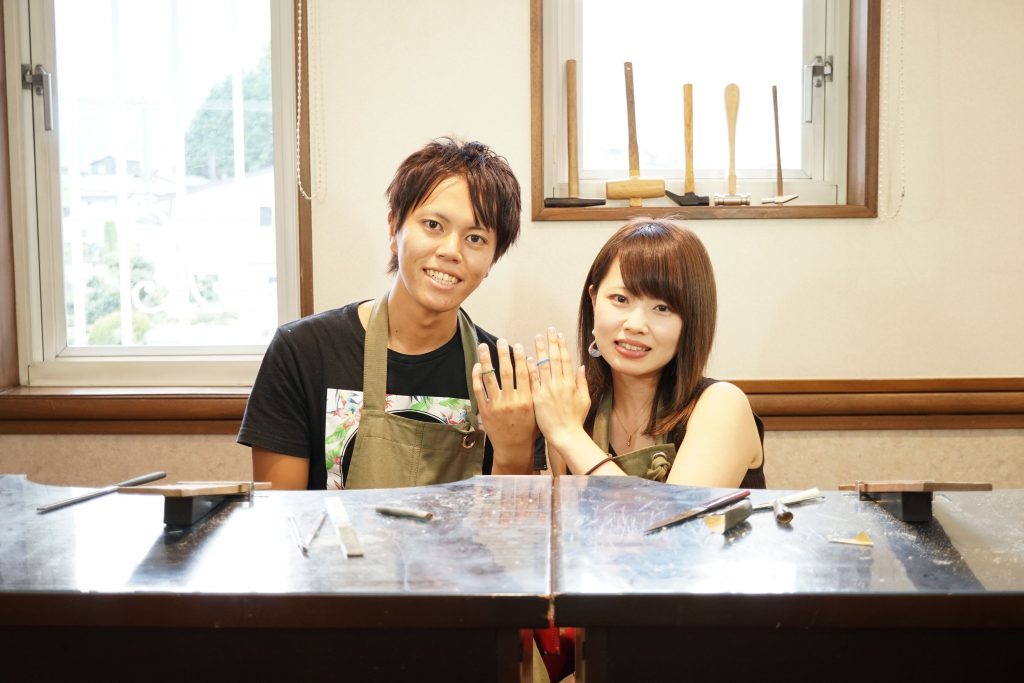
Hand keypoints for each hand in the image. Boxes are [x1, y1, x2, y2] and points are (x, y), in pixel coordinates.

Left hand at [472, 340, 536, 472]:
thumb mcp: (538, 409)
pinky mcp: (485, 410)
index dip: (520, 358)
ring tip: (484, 346)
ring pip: (489, 377)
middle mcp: (511, 401)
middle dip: (503, 354)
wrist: (514, 447)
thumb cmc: (530, 428)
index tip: (518, 345)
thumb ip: (537, 389)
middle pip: (506, 372)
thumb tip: (534, 366)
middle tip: (501, 341)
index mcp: (527, 400)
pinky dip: (477, 376)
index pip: (523, 373)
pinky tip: (477, 366)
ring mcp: (496, 405)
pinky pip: (479, 390)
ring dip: (486, 359)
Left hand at [529, 328, 589, 446]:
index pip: (566, 359)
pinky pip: (533, 379)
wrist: (565, 436)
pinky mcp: (537, 398)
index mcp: (571, 383)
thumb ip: (582, 382)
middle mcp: (559, 384)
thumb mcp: (584, 400)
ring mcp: (547, 390)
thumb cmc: (575, 420)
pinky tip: (527, 357)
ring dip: (539, 350)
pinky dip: (530, 367)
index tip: (559, 334)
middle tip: (548, 330)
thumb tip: (581, 366)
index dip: (562, 345)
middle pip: (554, 358)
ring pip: (542, 365)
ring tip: (537, 337)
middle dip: (551, 342)